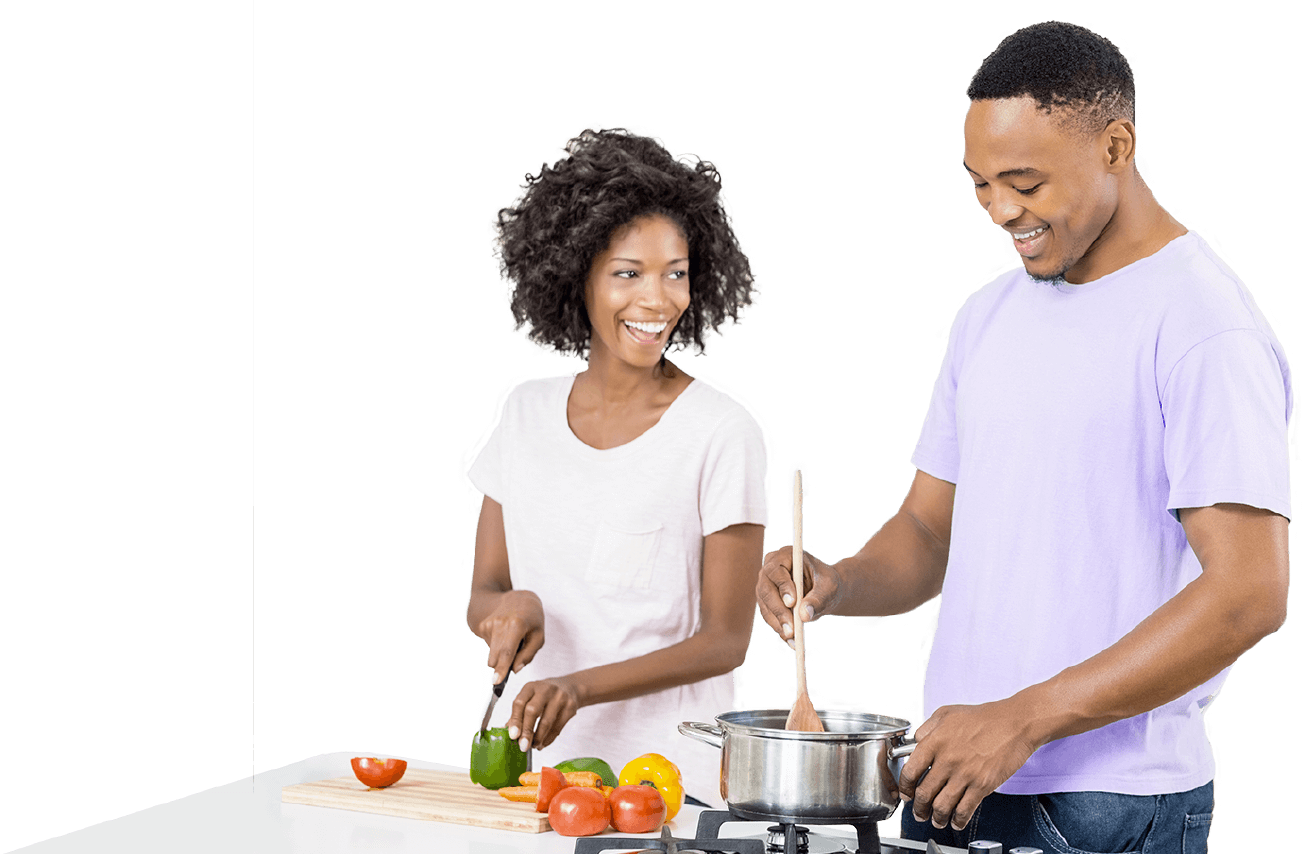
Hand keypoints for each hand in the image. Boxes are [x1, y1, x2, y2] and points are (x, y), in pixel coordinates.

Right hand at [476, 589, 544, 685]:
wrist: (517, 598)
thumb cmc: (532, 618)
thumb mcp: (539, 635)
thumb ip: (528, 654)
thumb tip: (515, 670)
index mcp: (517, 624)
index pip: (508, 651)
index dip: (502, 668)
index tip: (496, 682)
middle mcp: (500, 623)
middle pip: (496, 656)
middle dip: (501, 667)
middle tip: (507, 671)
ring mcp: (489, 624)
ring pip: (492, 654)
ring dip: (501, 655)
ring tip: (512, 641)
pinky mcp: (483, 626)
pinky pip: (490, 646)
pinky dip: (497, 646)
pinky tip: (504, 635)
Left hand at [507, 676, 580, 751]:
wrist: (570, 687)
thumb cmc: (546, 694)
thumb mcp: (531, 697)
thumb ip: (519, 713)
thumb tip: (507, 731)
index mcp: (531, 687)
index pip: (520, 703)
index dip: (515, 720)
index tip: (513, 735)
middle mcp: (545, 689)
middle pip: (533, 711)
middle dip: (527, 731)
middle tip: (523, 746)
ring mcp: (559, 697)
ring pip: (547, 722)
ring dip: (539, 738)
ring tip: (533, 745)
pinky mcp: (570, 707)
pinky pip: (558, 728)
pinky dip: (549, 739)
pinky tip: (543, 743)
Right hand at [755, 545, 840, 643]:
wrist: (825, 591)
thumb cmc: (828, 583)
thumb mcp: (829, 588)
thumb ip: (818, 599)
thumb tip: (804, 615)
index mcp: (785, 556)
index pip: (777, 571)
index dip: (783, 586)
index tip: (792, 603)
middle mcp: (770, 569)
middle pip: (766, 590)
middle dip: (779, 611)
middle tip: (791, 629)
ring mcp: (766, 585)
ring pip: (766, 606)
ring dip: (778, 623)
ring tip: (793, 638)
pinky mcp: (766, 601)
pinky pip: (770, 616)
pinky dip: (780, 628)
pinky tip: (792, 640)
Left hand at [898, 698, 1038, 831]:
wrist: (1013, 723)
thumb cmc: (984, 717)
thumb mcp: (947, 713)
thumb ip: (928, 728)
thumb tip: (916, 742)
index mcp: (935, 742)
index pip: (910, 771)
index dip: (905, 787)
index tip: (906, 793)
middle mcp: (947, 760)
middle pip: (924, 793)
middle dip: (919, 808)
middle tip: (919, 812)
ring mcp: (964, 775)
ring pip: (942, 806)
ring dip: (937, 817)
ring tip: (936, 820)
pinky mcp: (982, 786)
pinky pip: (965, 809)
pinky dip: (958, 820)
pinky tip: (956, 822)